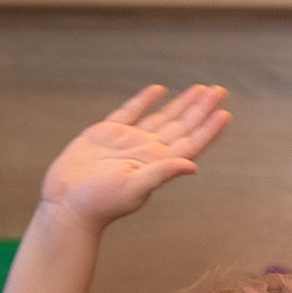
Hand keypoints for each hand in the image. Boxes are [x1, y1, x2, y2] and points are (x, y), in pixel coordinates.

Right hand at [39, 84, 229, 228]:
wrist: (66, 203)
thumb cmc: (100, 203)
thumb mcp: (134, 188)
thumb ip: (161, 173)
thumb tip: (192, 167)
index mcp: (159, 164)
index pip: (191, 143)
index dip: (209, 129)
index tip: (225, 113)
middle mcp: (148, 152)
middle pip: (182, 126)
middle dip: (201, 108)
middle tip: (220, 91)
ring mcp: (128, 142)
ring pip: (162, 117)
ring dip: (182, 104)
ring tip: (201, 89)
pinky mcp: (106, 134)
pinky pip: (130, 112)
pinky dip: (144, 100)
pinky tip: (158, 90)